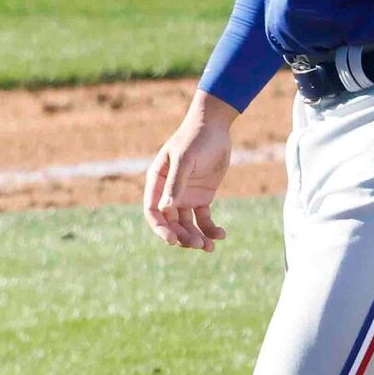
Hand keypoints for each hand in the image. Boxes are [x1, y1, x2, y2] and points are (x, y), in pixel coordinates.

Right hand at [143, 97, 234, 250]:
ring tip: (210, 247)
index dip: (160, 228)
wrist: (214, 127)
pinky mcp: (202, 197)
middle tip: (198, 245)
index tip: (172, 241)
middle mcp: (168, 193)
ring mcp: (184, 197)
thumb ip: (176, 183)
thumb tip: (165, 209)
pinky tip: (220, 235)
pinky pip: (203, 219)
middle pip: (170, 223)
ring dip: (196, 237)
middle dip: (182, 236)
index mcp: (157, 183)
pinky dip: (210, 229)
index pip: (153, 212)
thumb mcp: (185, 159)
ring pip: (187, 225)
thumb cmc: (195, 139)